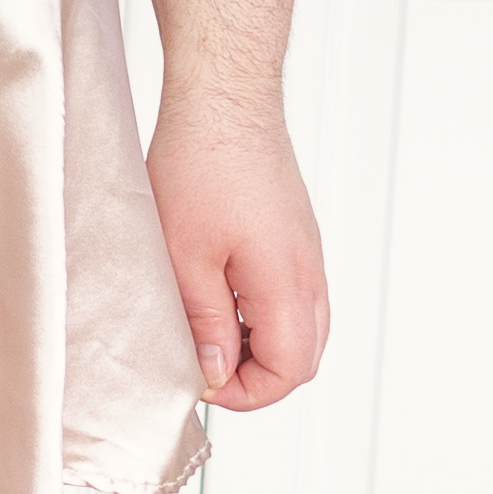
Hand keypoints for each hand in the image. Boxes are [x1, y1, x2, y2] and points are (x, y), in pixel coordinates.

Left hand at [145, 104, 327, 412]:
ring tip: (207, 331)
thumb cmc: (200, 165)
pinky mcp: (295, 235)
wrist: (223, 101)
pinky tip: (219, 296)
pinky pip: (294, 294)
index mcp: (287, 283)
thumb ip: (203, 322)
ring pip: (302, 326)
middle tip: (203, 363)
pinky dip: (263, 312)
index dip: (245, 392)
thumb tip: (214, 372)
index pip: (291, 370)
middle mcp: (309, 271)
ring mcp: (306, 252)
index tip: (201, 380)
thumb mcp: (183, 257)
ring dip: (259, 343)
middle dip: (256, 375)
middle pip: (304, 356)